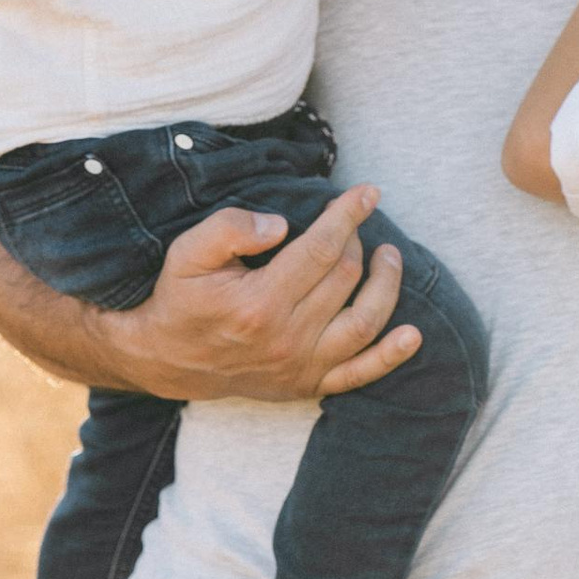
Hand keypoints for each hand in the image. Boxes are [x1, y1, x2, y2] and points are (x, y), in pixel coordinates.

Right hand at [102, 192, 417, 402]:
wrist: (166, 359)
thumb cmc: (180, 299)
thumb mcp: (186, 253)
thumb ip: (229, 229)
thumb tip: (281, 225)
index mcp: (259, 303)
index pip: (322, 248)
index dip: (349, 215)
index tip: (367, 192)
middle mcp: (287, 338)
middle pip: (346, 278)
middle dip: (357, 241)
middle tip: (354, 222)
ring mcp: (301, 366)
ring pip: (365, 322)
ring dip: (386, 285)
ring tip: (389, 257)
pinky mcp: (308, 385)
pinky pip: (360, 374)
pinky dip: (391, 356)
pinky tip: (413, 335)